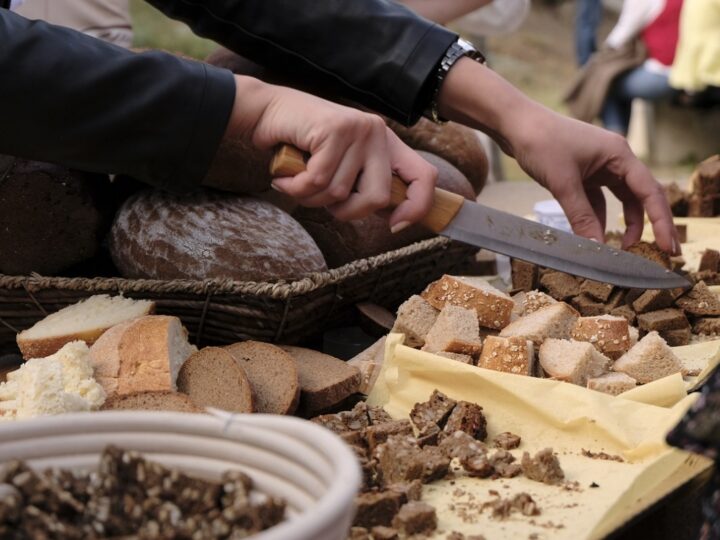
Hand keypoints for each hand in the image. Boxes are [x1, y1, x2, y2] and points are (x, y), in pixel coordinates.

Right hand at [225, 76, 436, 229]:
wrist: (266, 112)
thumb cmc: (302, 147)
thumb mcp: (343, 167)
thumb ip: (366, 185)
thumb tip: (394, 220)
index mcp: (386, 144)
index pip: (424, 177)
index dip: (417, 207)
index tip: (395, 226)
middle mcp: (377, 133)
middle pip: (378, 197)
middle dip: (347, 213)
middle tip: (322, 203)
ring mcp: (358, 129)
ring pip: (340, 192)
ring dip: (310, 198)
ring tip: (295, 182)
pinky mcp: (335, 129)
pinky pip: (317, 180)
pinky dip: (295, 188)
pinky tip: (284, 178)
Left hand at [510, 109, 679, 253]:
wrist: (515, 124)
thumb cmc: (541, 143)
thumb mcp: (563, 183)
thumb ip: (581, 216)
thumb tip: (597, 247)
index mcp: (619, 155)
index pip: (650, 192)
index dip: (661, 221)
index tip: (667, 246)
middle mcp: (614, 159)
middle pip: (640, 196)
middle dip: (648, 224)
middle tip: (657, 252)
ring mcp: (598, 166)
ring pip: (619, 199)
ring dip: (621, 222)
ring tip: (621, 248)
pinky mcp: (581, 173)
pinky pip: (597, 199)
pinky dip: (597, 217)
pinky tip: (593, 235)